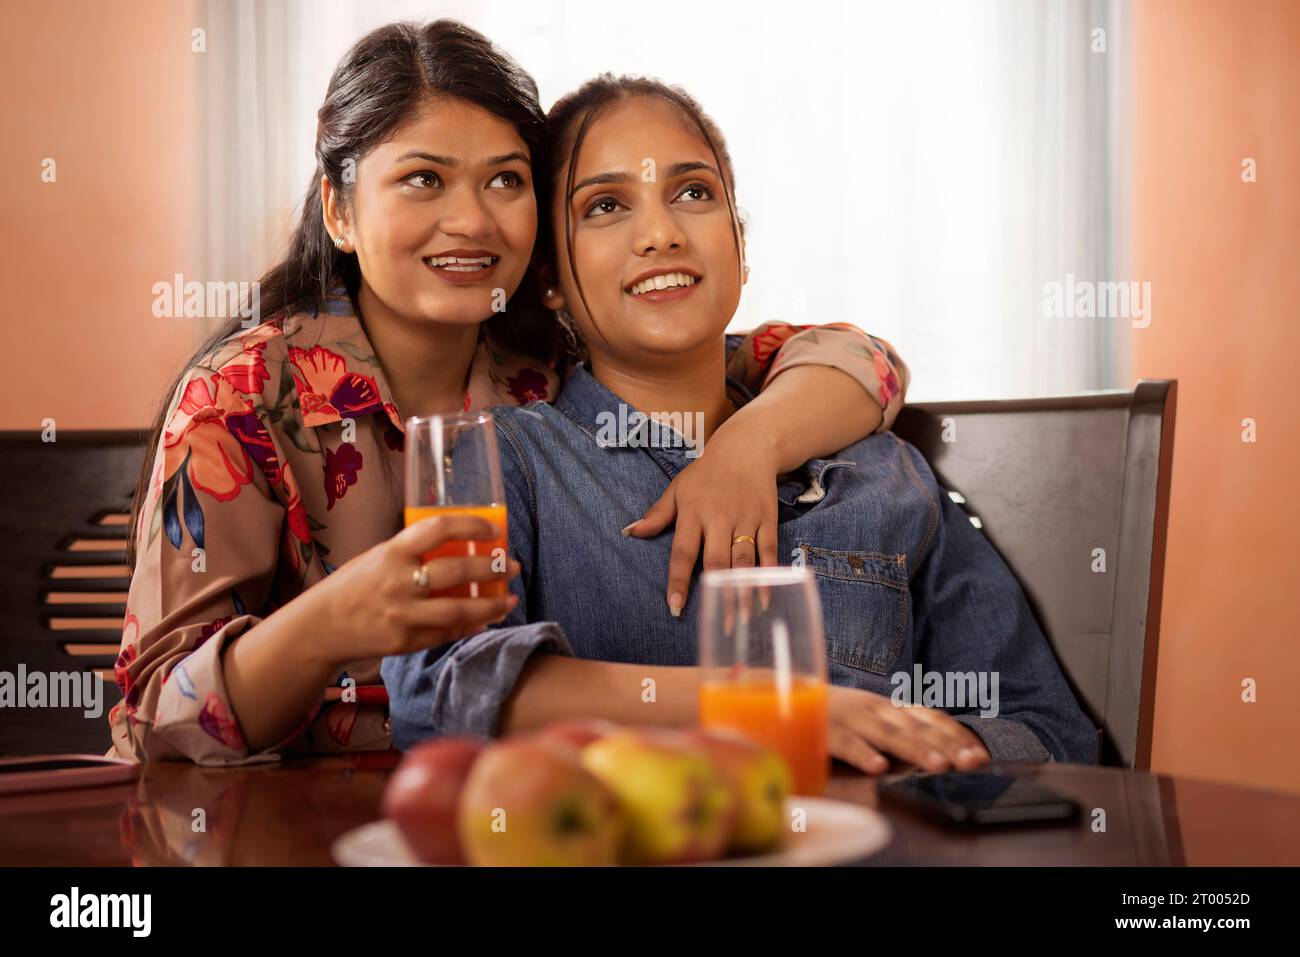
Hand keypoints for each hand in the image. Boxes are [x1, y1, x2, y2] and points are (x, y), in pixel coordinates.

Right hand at [309, 514, 519, 661]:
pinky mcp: (405, 642)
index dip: (471, 525)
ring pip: (459, 609)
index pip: (438, 528)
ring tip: (510, 599)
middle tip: (513, 566)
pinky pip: (446, 633)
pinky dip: (471, 626)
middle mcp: (398, 582)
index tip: (493, 530)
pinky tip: (486, 620)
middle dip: (493, 568)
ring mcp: (402, 615)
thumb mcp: (379, 557)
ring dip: (491, 604)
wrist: (320, 626)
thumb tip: (461, 547)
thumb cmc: (355, 585)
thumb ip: (414, 553)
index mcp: (392, 553)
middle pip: (457, 571)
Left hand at [625, 423, 780, 616]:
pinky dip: (767, 576)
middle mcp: (719, 518)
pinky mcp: (767, 520)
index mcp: (693, 512)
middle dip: (715, 594)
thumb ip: (657, 514)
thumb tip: (630, 532)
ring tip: (740, 621)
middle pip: (716, 561)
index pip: (683, 551)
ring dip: (741, 591)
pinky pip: (768, 552)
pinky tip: (764, 599)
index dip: (678, 580)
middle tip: (715, 625)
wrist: (747, 447)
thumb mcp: (678, 488)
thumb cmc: (706, 472)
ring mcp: (745, 519)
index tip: (674, 606)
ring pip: (743, 561)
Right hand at [828, 686, 990, 774]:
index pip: (930, 718)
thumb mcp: (869, 725)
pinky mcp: (823, 730)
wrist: (781, 697)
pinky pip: (845, 743)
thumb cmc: (831, 720)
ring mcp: (849, 717)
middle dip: (947, 744)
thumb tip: (941, 759)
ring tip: (939, 765)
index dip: (956, 734)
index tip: (980, 754)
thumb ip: (900, 740)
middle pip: (916, 726)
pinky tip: (878, 767)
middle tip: (972, 762)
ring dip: (915, 748)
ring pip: (887, 733)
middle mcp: (873, 709)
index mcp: (887, 708)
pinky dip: (862, 753)